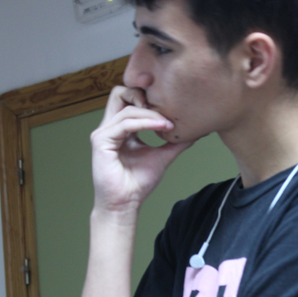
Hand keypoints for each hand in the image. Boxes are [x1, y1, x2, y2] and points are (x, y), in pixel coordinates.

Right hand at [90, 86, 193, 213]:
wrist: (125, 204)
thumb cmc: (139, 183)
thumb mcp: (163, 156)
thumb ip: (176, 143)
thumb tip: (196, 132)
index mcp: (122, 128)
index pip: (130, 98)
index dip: (148, 97)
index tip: (170, 109)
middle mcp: (110, 127)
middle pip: (121, 92)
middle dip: (144, 94)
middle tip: (165, 108)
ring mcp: (103, 132)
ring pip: (127, 107)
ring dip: (151, 113)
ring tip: (168, 124)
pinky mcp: (101, 141)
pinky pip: (124, 123)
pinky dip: (145, 123)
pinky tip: (161, 127)